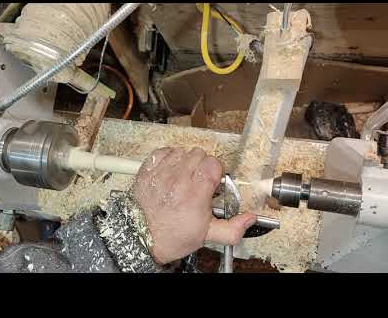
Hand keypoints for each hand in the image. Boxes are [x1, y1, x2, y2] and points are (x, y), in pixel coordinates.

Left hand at [133, 147, 256, 264]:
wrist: (140, 238)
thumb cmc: (170, 236)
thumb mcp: (206, 236)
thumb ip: (232, 228)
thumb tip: (249, 220)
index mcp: (195, 193)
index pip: (213, 164)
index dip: (216, 170)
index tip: (214, 181)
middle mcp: (178, 179)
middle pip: (199, 154)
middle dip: (203, 165)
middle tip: (200, 179)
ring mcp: (162, 173)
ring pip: (182, 151)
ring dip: (186, 161)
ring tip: (185, 175)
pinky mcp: (148, 171)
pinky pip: (162, 152)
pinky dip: (169, 157)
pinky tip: (171, 170)